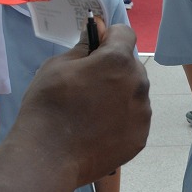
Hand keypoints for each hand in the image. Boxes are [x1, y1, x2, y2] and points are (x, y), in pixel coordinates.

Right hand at [9, 23, 150, 187]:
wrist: (48, 157)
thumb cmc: (48, 105)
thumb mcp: (56, 67)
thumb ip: (82, 48)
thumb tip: (94, 35)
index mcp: (118, 60)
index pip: (125, 34)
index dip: (109, 37)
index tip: (96, 47)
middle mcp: (138, 83)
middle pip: (131, 66)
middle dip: (114, 68)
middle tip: (88, 85)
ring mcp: (142, 112)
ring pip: (134, 93)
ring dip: (120, 94)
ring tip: (92, 112)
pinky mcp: (140, 137)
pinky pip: (134, 119)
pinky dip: (121, 119)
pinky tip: (99, 129)